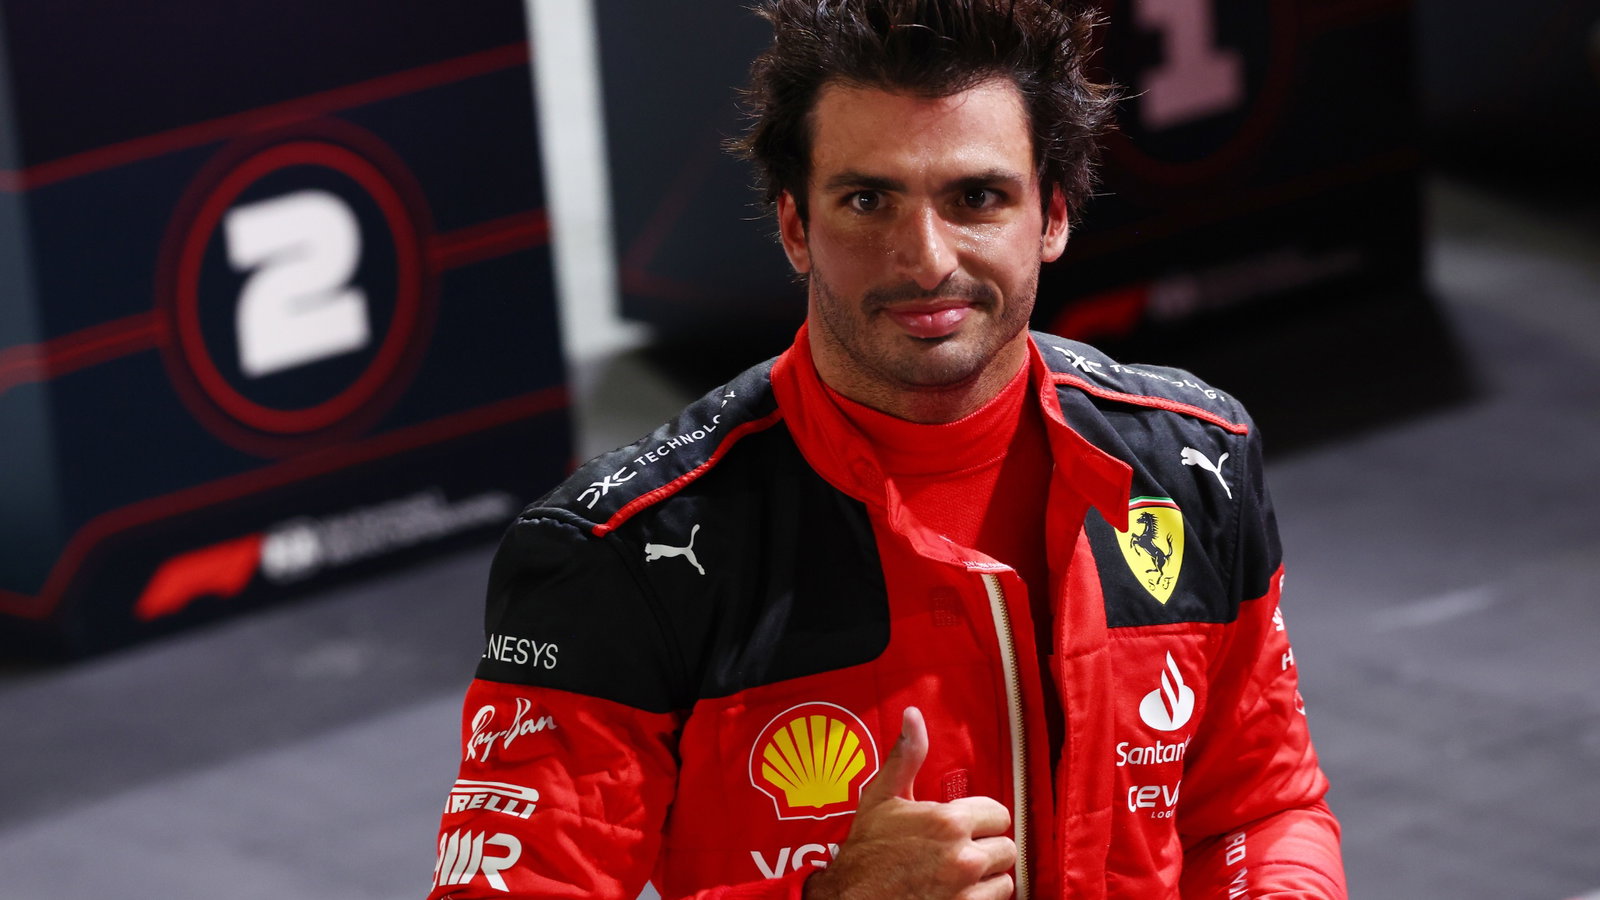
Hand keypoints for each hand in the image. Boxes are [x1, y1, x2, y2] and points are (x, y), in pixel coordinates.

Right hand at [803, 707, 1016, 899]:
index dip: (979, 819)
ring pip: (1005, 877)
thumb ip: (906, 756)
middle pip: (1006, 847)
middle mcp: (963, 857)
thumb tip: (913, 716)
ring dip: (987, 876)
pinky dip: (982, 898)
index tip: (961, 828)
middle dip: (985, 848)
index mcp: (948, 821)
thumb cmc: (866, 853)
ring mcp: (966, 891)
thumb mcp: (881, 798)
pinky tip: (958, 892)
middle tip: (958, 852)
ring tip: (958, 873)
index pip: (999, 814)